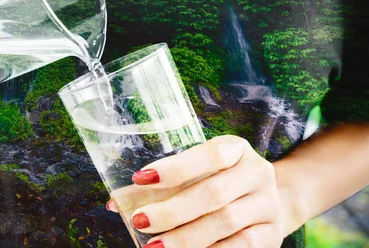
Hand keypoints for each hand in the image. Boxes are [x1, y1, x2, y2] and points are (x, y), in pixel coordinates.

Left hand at [108, 136, 289, 247]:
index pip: (209, 155)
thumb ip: (158, 185)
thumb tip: (115, 202)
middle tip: (140, 220)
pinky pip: (242, 246)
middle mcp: (257, 172)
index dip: (175, 168)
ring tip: (154, 246)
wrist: (270, 200)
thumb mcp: (196, 173)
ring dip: (185, 237)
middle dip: (172, 211)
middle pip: (212, 194)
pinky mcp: (272, 233)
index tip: (141, 178)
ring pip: (225, 222)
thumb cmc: (218, 181)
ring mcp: (267, 204)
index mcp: (236, 149)